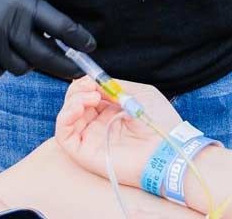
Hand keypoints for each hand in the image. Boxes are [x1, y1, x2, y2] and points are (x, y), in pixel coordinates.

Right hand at [0, 0, 95, 80]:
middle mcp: (5, 22)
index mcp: (22, 2)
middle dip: (63, 66)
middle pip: (41, 56)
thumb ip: (32, 13)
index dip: (78, 40)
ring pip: (17, 67)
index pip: (59, 26)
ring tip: (23, 51)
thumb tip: (53, 39)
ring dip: (25, 63)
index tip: (90, 48)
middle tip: (75, 71)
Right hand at [56, 76, 181, 185]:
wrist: (167, 148)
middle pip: (74, 104)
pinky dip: (65, 117)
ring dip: (72, 100)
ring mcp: (91, 139)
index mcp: (112, 112)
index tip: (92, 77)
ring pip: (67, 118)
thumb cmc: (159, 122)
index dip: (86, 84)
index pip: (88, 95)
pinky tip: (79, 107)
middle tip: (90, 86)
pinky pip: (64, 136)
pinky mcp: (85, 154)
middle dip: (78, 89)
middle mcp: (99, 125)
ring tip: (91, 97)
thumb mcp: (139, 93)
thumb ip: (115, 87)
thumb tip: (95, 82)